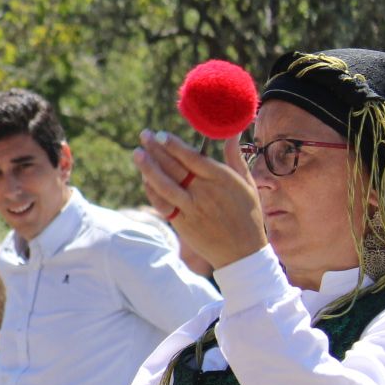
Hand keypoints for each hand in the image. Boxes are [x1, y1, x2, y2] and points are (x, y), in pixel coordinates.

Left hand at [131, 130, 264, 272]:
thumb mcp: (247, 183)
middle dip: (157, 149)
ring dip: (148, 168)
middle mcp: (204, 192)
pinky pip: (163, 204)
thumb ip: (235, 156)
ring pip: (165, 185)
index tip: (161, 134)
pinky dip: (152, 191)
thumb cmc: (247, 214)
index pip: (192, 157)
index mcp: (221, 179)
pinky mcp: (183, 223)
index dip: (174, 145)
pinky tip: (145, 179)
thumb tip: (233, 131)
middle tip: (144, 136)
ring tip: (137, 153)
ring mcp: (192, 208)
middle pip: (175, 167)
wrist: (242, 252)